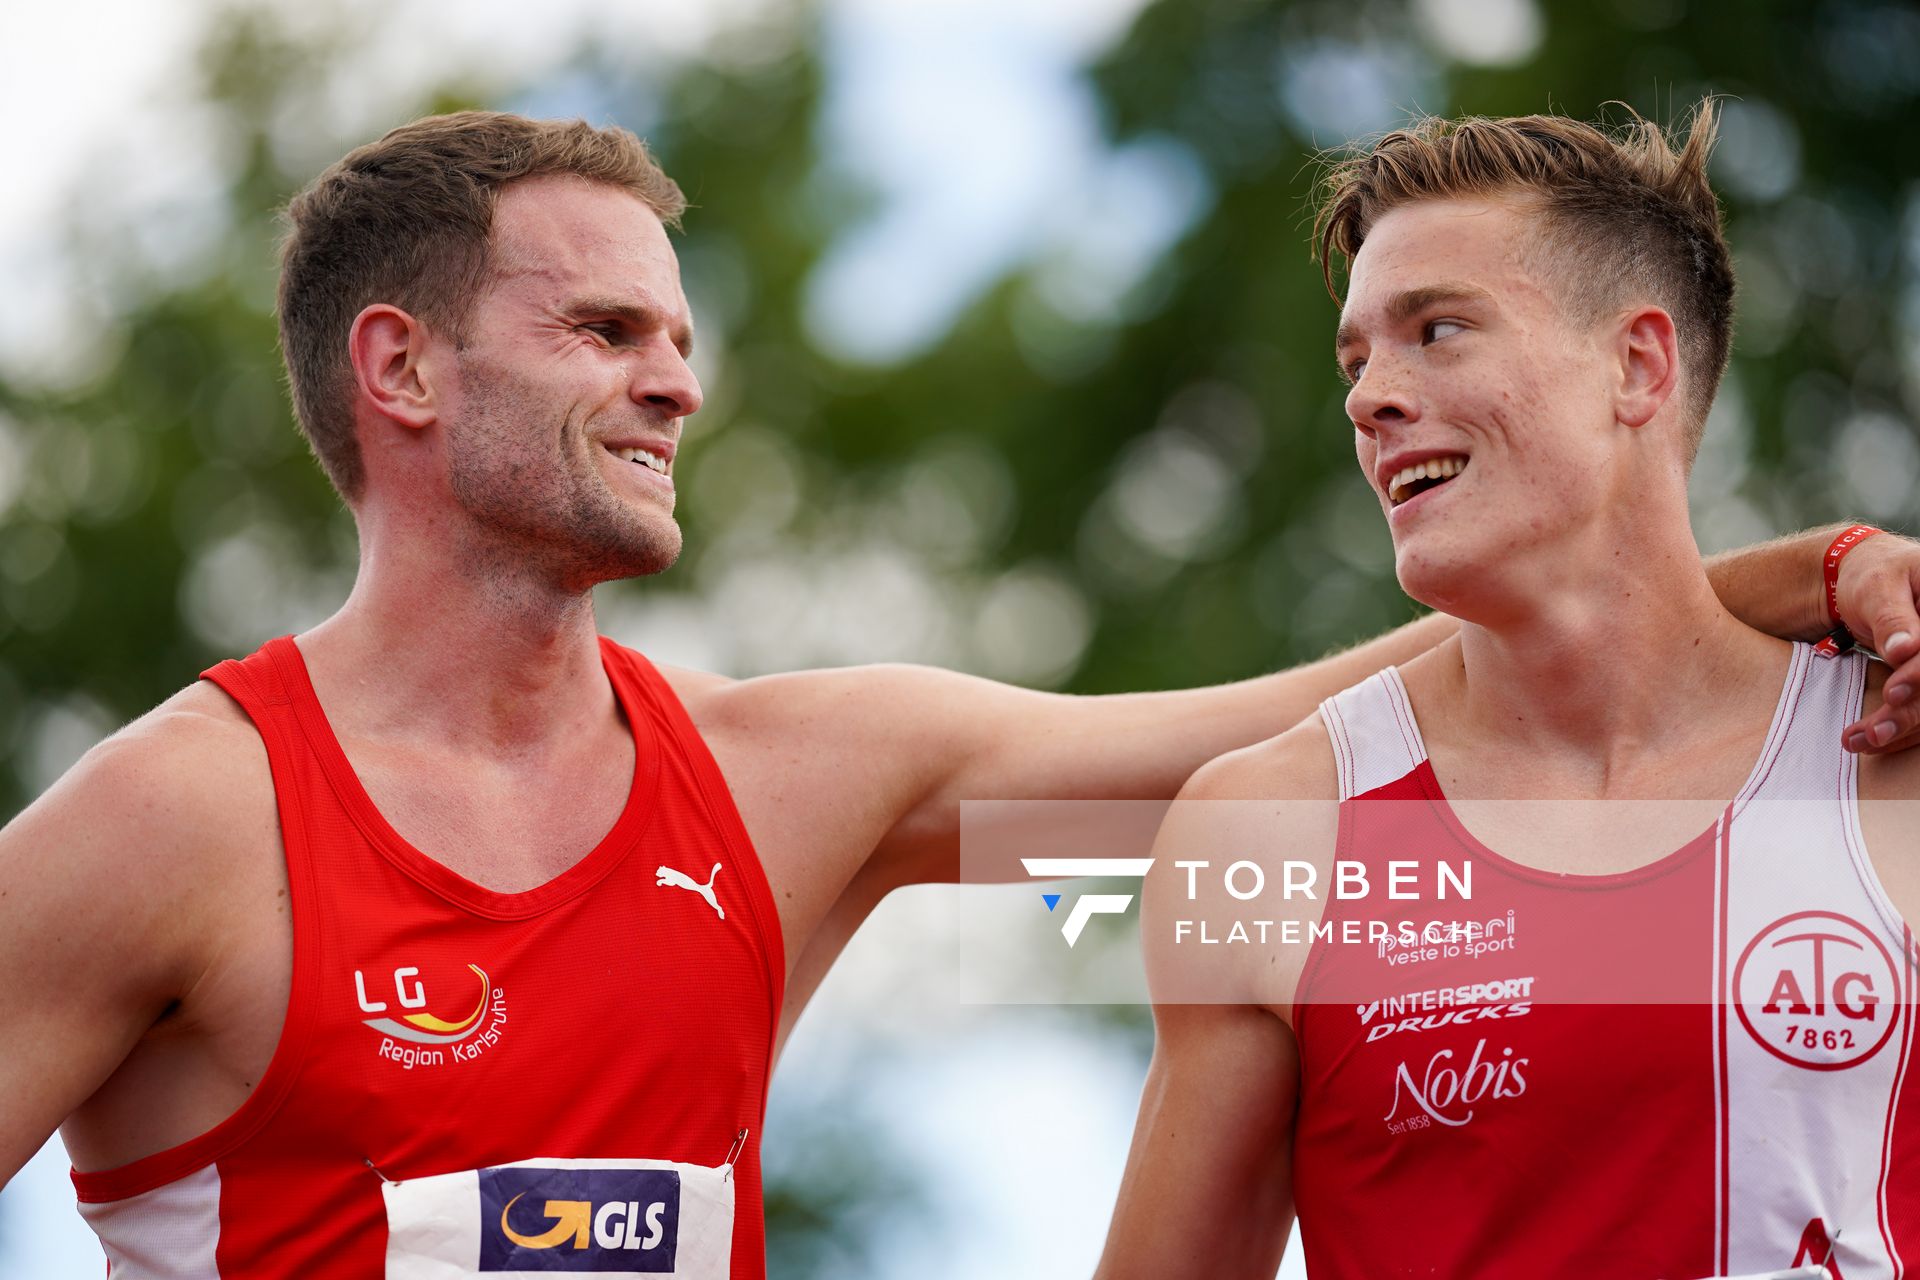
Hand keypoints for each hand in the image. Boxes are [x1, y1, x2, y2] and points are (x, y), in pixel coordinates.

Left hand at [1835, 532, 1919, 753]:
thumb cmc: (1873, 576)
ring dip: (1901, 728)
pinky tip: (1869, 740)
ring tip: (1858, 741)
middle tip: (1872, 733)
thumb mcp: (1877, 587)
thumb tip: (1905, 650)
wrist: (1866, 582)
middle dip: (1909, 712)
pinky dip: (1899, 729)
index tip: (1893, 693)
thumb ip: (1891, 618)